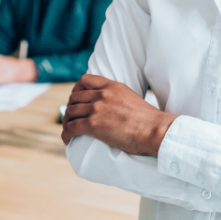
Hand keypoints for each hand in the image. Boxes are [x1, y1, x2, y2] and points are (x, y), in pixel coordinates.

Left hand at [61, 75, 176, 155]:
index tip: (76, 98)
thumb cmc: (149, 120)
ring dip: (67, 121)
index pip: (85, 80)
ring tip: (68, 129)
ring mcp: (96, 109)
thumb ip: (119, 98)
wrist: (154, 130)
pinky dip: (66, 134)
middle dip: (70, 107)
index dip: (76, 89)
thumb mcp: (131, 98)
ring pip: (71, 111)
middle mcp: (102, 95)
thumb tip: (115, 108)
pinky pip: (71, 127)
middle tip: (71, 117)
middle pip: (75, 97)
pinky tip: (67, 139)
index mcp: (112, 86)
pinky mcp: (92, 124)